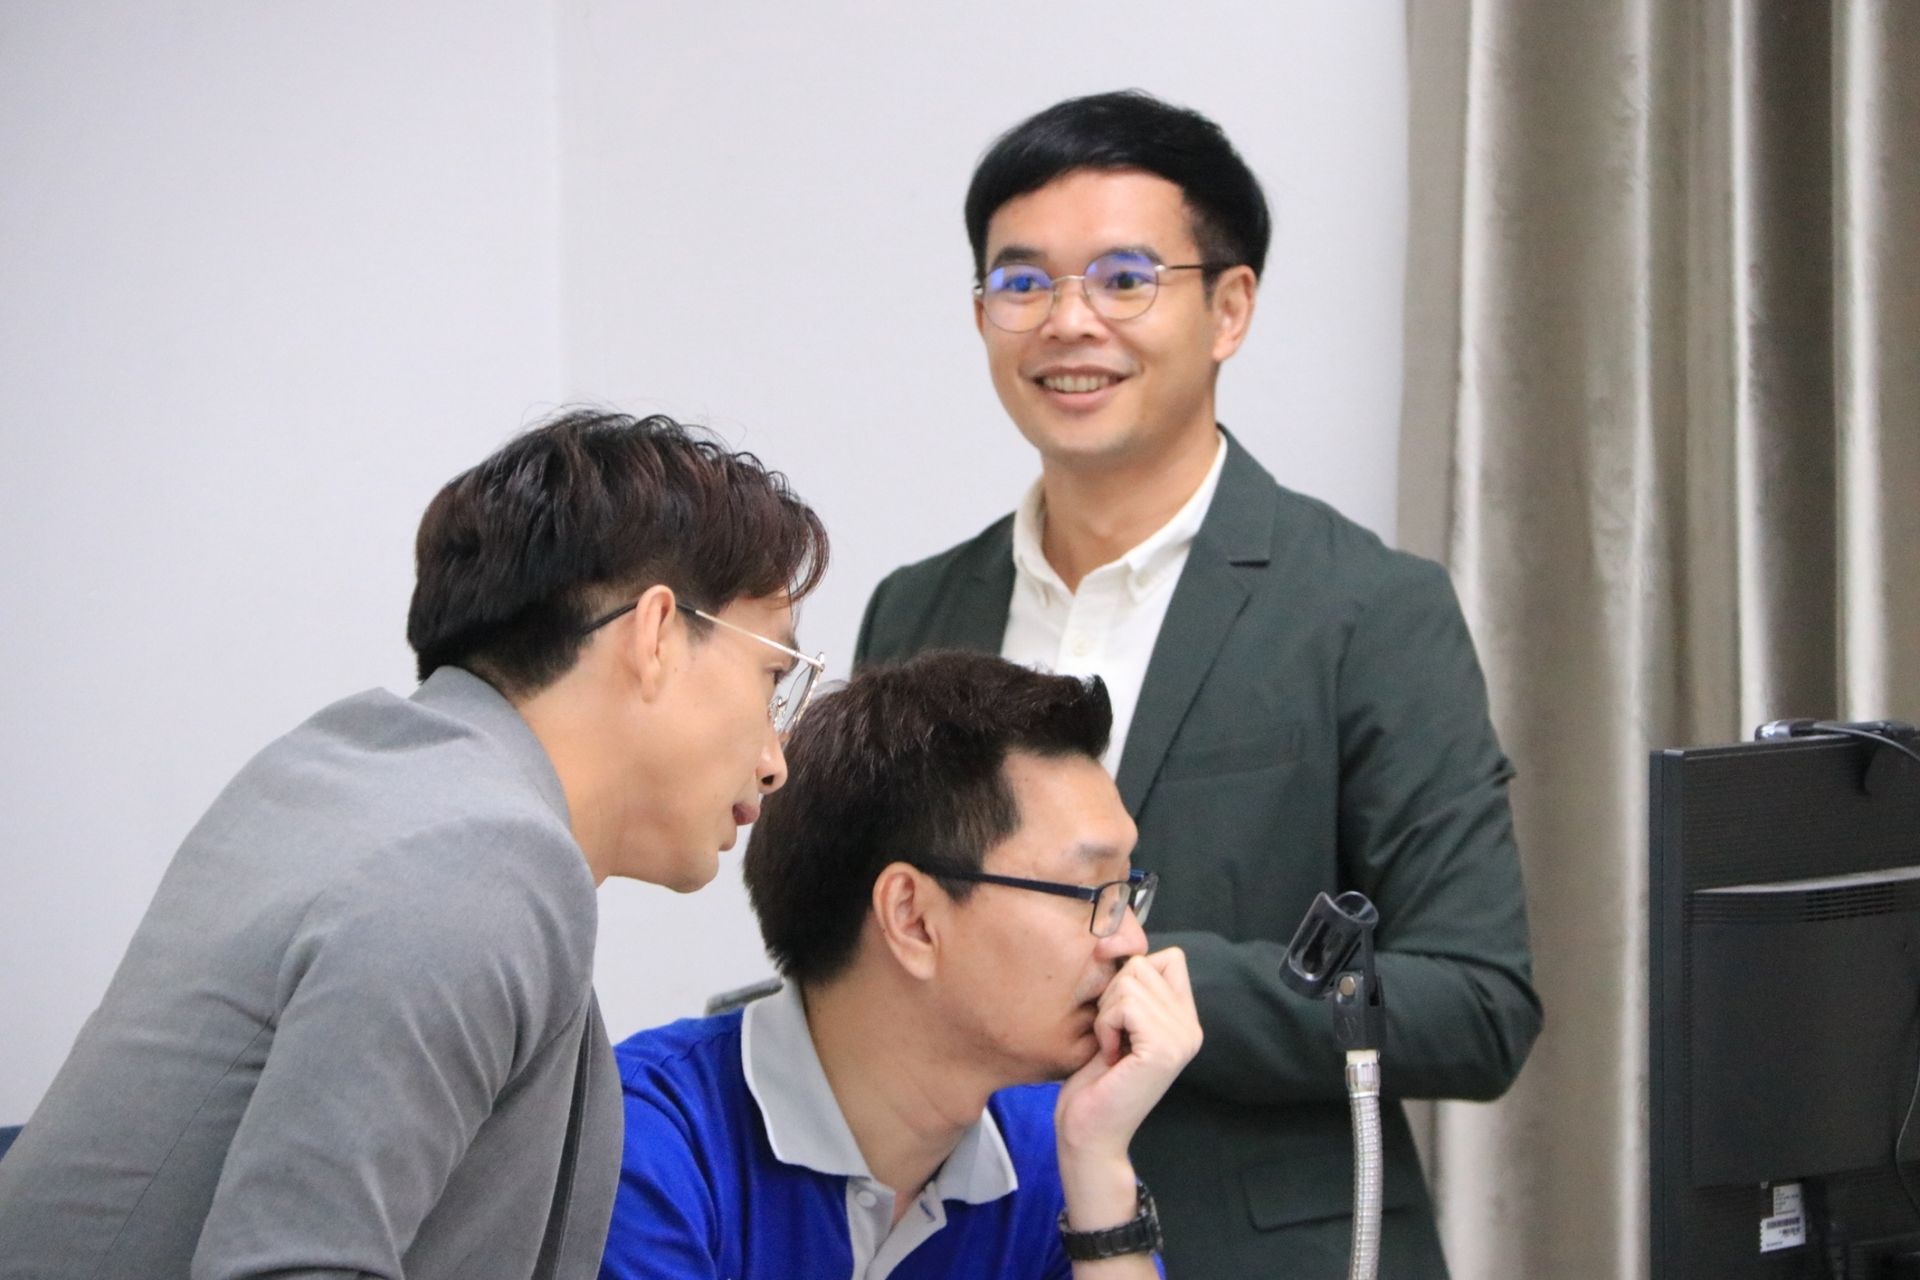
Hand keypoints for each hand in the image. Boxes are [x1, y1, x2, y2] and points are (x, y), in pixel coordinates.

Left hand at [1053, 947, 1201, 1223]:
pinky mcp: (1163, 1049)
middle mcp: (1191, 1027)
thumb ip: (1129, 989)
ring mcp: (1181, 1038)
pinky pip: (1125, 1005)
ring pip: (1130, 981)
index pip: (1170, 958)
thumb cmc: (1095, 1081)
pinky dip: (1106, 1026)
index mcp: (1185, 1020)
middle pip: (1143, 965)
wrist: (1090, 1133)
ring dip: (1106, 1013)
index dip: (1133, 970)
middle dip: (1112, 995)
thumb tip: (1113, 942)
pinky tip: (1110, 1055)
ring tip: (1111, 1047)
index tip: (1116, 1008)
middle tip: (1112, 1037)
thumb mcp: (1117, 1023)